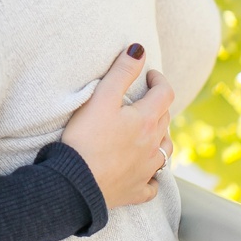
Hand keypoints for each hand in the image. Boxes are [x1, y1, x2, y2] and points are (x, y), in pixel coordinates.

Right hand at [60, 44, 177, 208]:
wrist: (75, 185)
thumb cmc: (86, 139)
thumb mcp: (101, 99)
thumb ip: (121, 72)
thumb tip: (139, 49)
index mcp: (147, 121)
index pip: (165, 93)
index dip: (159, 80)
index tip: (149, 75)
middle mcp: (153, 145)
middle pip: (165, 120)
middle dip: (158, 106)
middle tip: (145, 99)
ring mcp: (147, 170)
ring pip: (165, 150)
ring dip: (160, 138)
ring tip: (150, 132)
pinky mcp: (136, 191)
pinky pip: (153, 184)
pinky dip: (153, 176)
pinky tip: (147, 173)